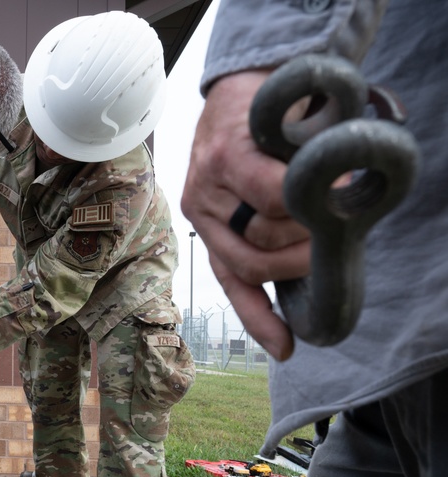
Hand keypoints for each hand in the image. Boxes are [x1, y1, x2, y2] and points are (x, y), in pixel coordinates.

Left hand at [181, 71, 312, 360]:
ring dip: (305, 223)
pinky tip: (323, 190)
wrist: (250, 79)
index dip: (260, 320)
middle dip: (299, 258)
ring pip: (264, 230)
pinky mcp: (224, 154)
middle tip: (324, 236)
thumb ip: (272, 231)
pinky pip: (269, 192)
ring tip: (321, 200)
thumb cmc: (261, 140)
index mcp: (209, 225)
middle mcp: (199, 208)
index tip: (288, 349)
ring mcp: (206, 184)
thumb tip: (305, 275)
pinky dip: (302, 194)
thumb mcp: (258, 191)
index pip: (232, 283)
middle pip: (253, 262)